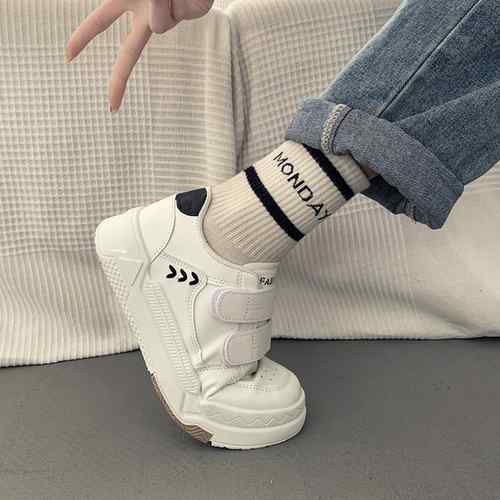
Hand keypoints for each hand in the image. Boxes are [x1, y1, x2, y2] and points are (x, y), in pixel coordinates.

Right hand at [66, 0, 214, 111]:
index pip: (101, 23)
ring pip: (159, 26)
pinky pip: (172, 18)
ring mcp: (167, 16)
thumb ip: (146, 7)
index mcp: (127, 1)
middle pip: (130, 52)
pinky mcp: (188, 14)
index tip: (68, 58)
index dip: (82, 39)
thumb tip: (154, 16)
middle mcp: (146, 13)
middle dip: (119, 79)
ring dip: (158, 3)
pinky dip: (171, 5)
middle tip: (112, 108)